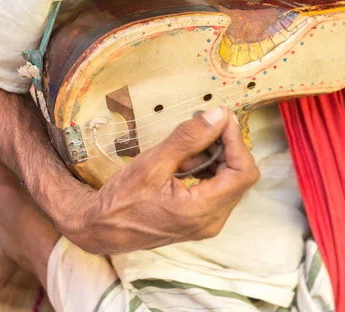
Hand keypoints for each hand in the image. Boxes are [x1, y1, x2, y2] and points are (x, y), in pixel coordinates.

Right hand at [56, 107, 259, 254]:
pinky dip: (207, 170)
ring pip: (229, 181)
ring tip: (186, 148)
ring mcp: (207, 223)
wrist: (102, 229)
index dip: (236, 141)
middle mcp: (212, 221)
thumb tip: (219, 115)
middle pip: (240, 177)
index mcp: (202, 211)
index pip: (242, 172)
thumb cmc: (122, 199)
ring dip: (215, 157)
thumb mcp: (153, 163)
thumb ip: (189, 138)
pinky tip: (184, 162)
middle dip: (226, 147)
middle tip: (202, 127)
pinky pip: (216, 189)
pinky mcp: (200, 219)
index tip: (222, 118)